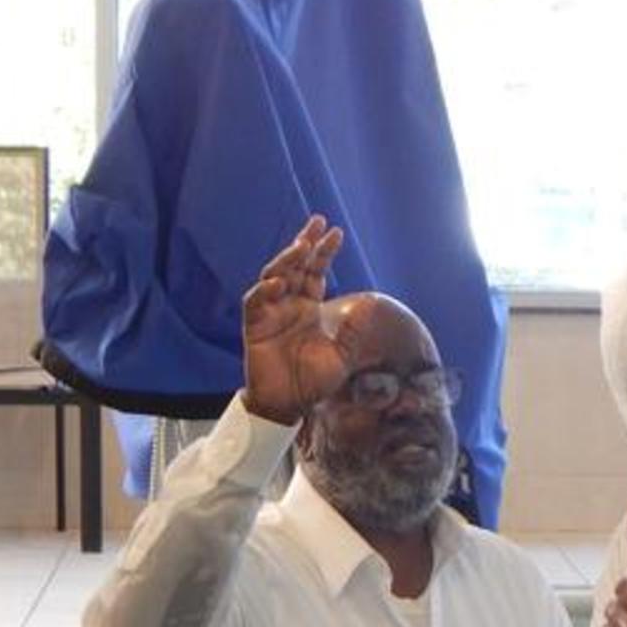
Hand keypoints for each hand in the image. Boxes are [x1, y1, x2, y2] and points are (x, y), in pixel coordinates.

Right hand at [241, 215, 347, 424]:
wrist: (288, 404)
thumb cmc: (313, 381)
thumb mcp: (342, 355)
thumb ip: (353, 330)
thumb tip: (372, 303)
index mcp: (309, 308)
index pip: (316, 272)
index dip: (324, 252)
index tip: (335, 232)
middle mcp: (289, 305)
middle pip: (295, 266)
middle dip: (305, 243)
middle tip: (317, 222)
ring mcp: (270, 312)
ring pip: (274, 276)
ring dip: (286, 260)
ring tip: (301, 246)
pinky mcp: (254, 325)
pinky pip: (256, 302)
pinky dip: (265, 291)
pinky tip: (278, 283)